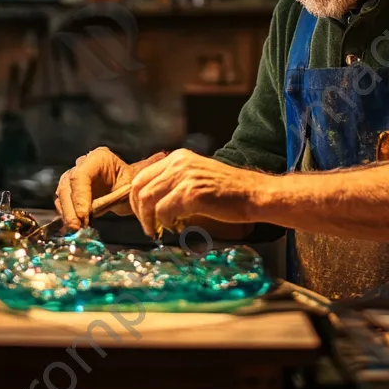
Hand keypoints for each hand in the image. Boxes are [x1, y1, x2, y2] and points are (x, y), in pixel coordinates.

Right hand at [55, 147, 166, 231]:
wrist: (124, 189)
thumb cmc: (130, 181)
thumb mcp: (138, 175)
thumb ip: (147, 167)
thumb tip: (162, 155)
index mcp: (97, 158)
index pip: (81, 175)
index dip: (80, 196)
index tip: (85, 215)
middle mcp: (81, 165)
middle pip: (68, 185)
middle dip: (71, 208)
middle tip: (78, 227)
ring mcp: (72, 179)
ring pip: (62, 195)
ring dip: (67, 214)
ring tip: (76, 230)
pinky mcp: (68, 194)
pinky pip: (63, 205)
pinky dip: (67, 217)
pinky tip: (75, 228)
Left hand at [129, 149, 265, 237]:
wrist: (253, 193)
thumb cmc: (227, 191)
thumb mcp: (196, 177)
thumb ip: (175, 183)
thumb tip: (151, 203)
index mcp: (178, 157)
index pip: (141, 177)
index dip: (136, 200)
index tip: (142, 216)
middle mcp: (179, 162)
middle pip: (139, 188)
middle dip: (138, 212)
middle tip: (148, 227)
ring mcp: (185, 176)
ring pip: (147, 200)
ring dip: (149, 220)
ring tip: (158, 231)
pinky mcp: (192, 193)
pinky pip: (164, 211)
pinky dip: (165, 223)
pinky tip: (176, 228)